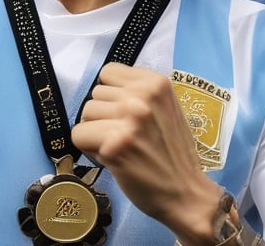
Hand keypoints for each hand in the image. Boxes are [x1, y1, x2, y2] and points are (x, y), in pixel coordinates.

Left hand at [72, 62, 221, 243]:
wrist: (185, 192)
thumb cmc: (173, 154)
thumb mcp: (165, 109)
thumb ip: (139, 95)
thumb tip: (102, 91)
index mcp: (156, 83)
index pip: (108, 72)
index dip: (112, 95)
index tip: (125, 113)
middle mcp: (142, 96)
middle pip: (95, 94)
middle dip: (104, 116)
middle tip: (126, 137)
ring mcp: (128, 119)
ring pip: (85, 113)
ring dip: (96, 132)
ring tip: (120, 147)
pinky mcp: (113, 144)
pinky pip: (79, 136)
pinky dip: (89, 149)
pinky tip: (112, 158)